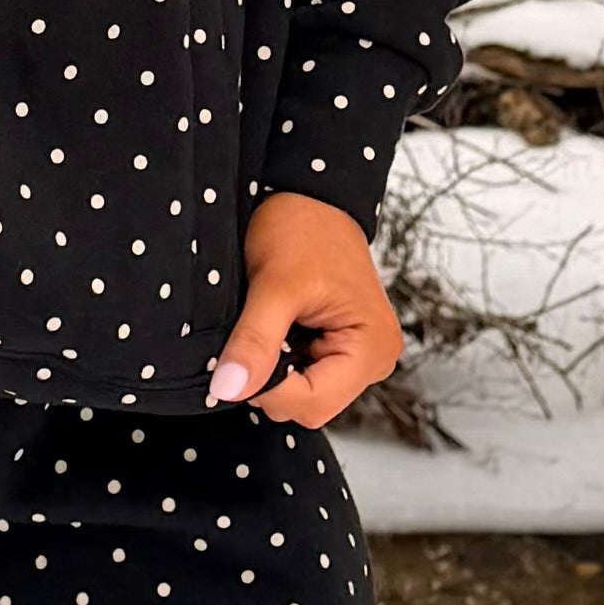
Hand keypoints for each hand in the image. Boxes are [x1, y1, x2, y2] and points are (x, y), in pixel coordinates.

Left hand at [206, 191, 403, 427]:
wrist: (312, 197)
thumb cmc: (303, 228)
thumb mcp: (273, 285)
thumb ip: (254, 342)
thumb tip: (229, 390)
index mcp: (372, 349)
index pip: (311, 404)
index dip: (267, 390)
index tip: (238, 360)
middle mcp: (374, 361)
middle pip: (308, 407)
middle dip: (271, 382)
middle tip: (256, 333)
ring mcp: (359, 359)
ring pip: (302, 397)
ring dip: (274, 372)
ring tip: (269, 326)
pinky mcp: (341, 352)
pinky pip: (303, 379)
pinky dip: (280, 362)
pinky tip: (277, 331)